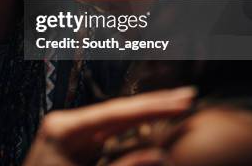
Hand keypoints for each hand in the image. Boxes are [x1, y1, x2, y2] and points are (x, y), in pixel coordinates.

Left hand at [23, 87, 196, 165]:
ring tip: (175, 104)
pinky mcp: (70, 142)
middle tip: (188, 95)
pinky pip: (104, 131)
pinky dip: (128, 128)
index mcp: (64, 129)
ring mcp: (65, 131)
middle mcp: (64, 123)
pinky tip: (148, 121)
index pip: (115, 114)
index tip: (182, 103)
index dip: (151, 109)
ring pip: (112, 119)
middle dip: (152, 104)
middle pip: (115, 111)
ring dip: (143, 114)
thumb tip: (160, 155)